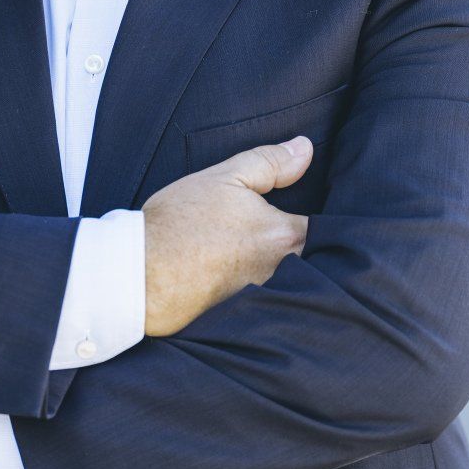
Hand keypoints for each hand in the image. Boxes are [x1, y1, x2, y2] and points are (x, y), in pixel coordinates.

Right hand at [141, 136, 313, 336]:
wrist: (139, 274)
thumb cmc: (179, 223)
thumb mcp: (224, 177)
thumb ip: (270, 161)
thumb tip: (306, 148)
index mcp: (283, 237)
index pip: (329, 230)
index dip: (329, 221)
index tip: (317, 213)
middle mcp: (284, 274)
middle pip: (318, 262)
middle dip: (317, 251)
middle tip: (307, 240)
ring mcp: (265, 300)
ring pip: (296, 285)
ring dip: (294, 274)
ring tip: (275, 260)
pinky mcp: (246, 320)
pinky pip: (272, 305)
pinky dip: (271, 296)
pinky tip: (253, 283)